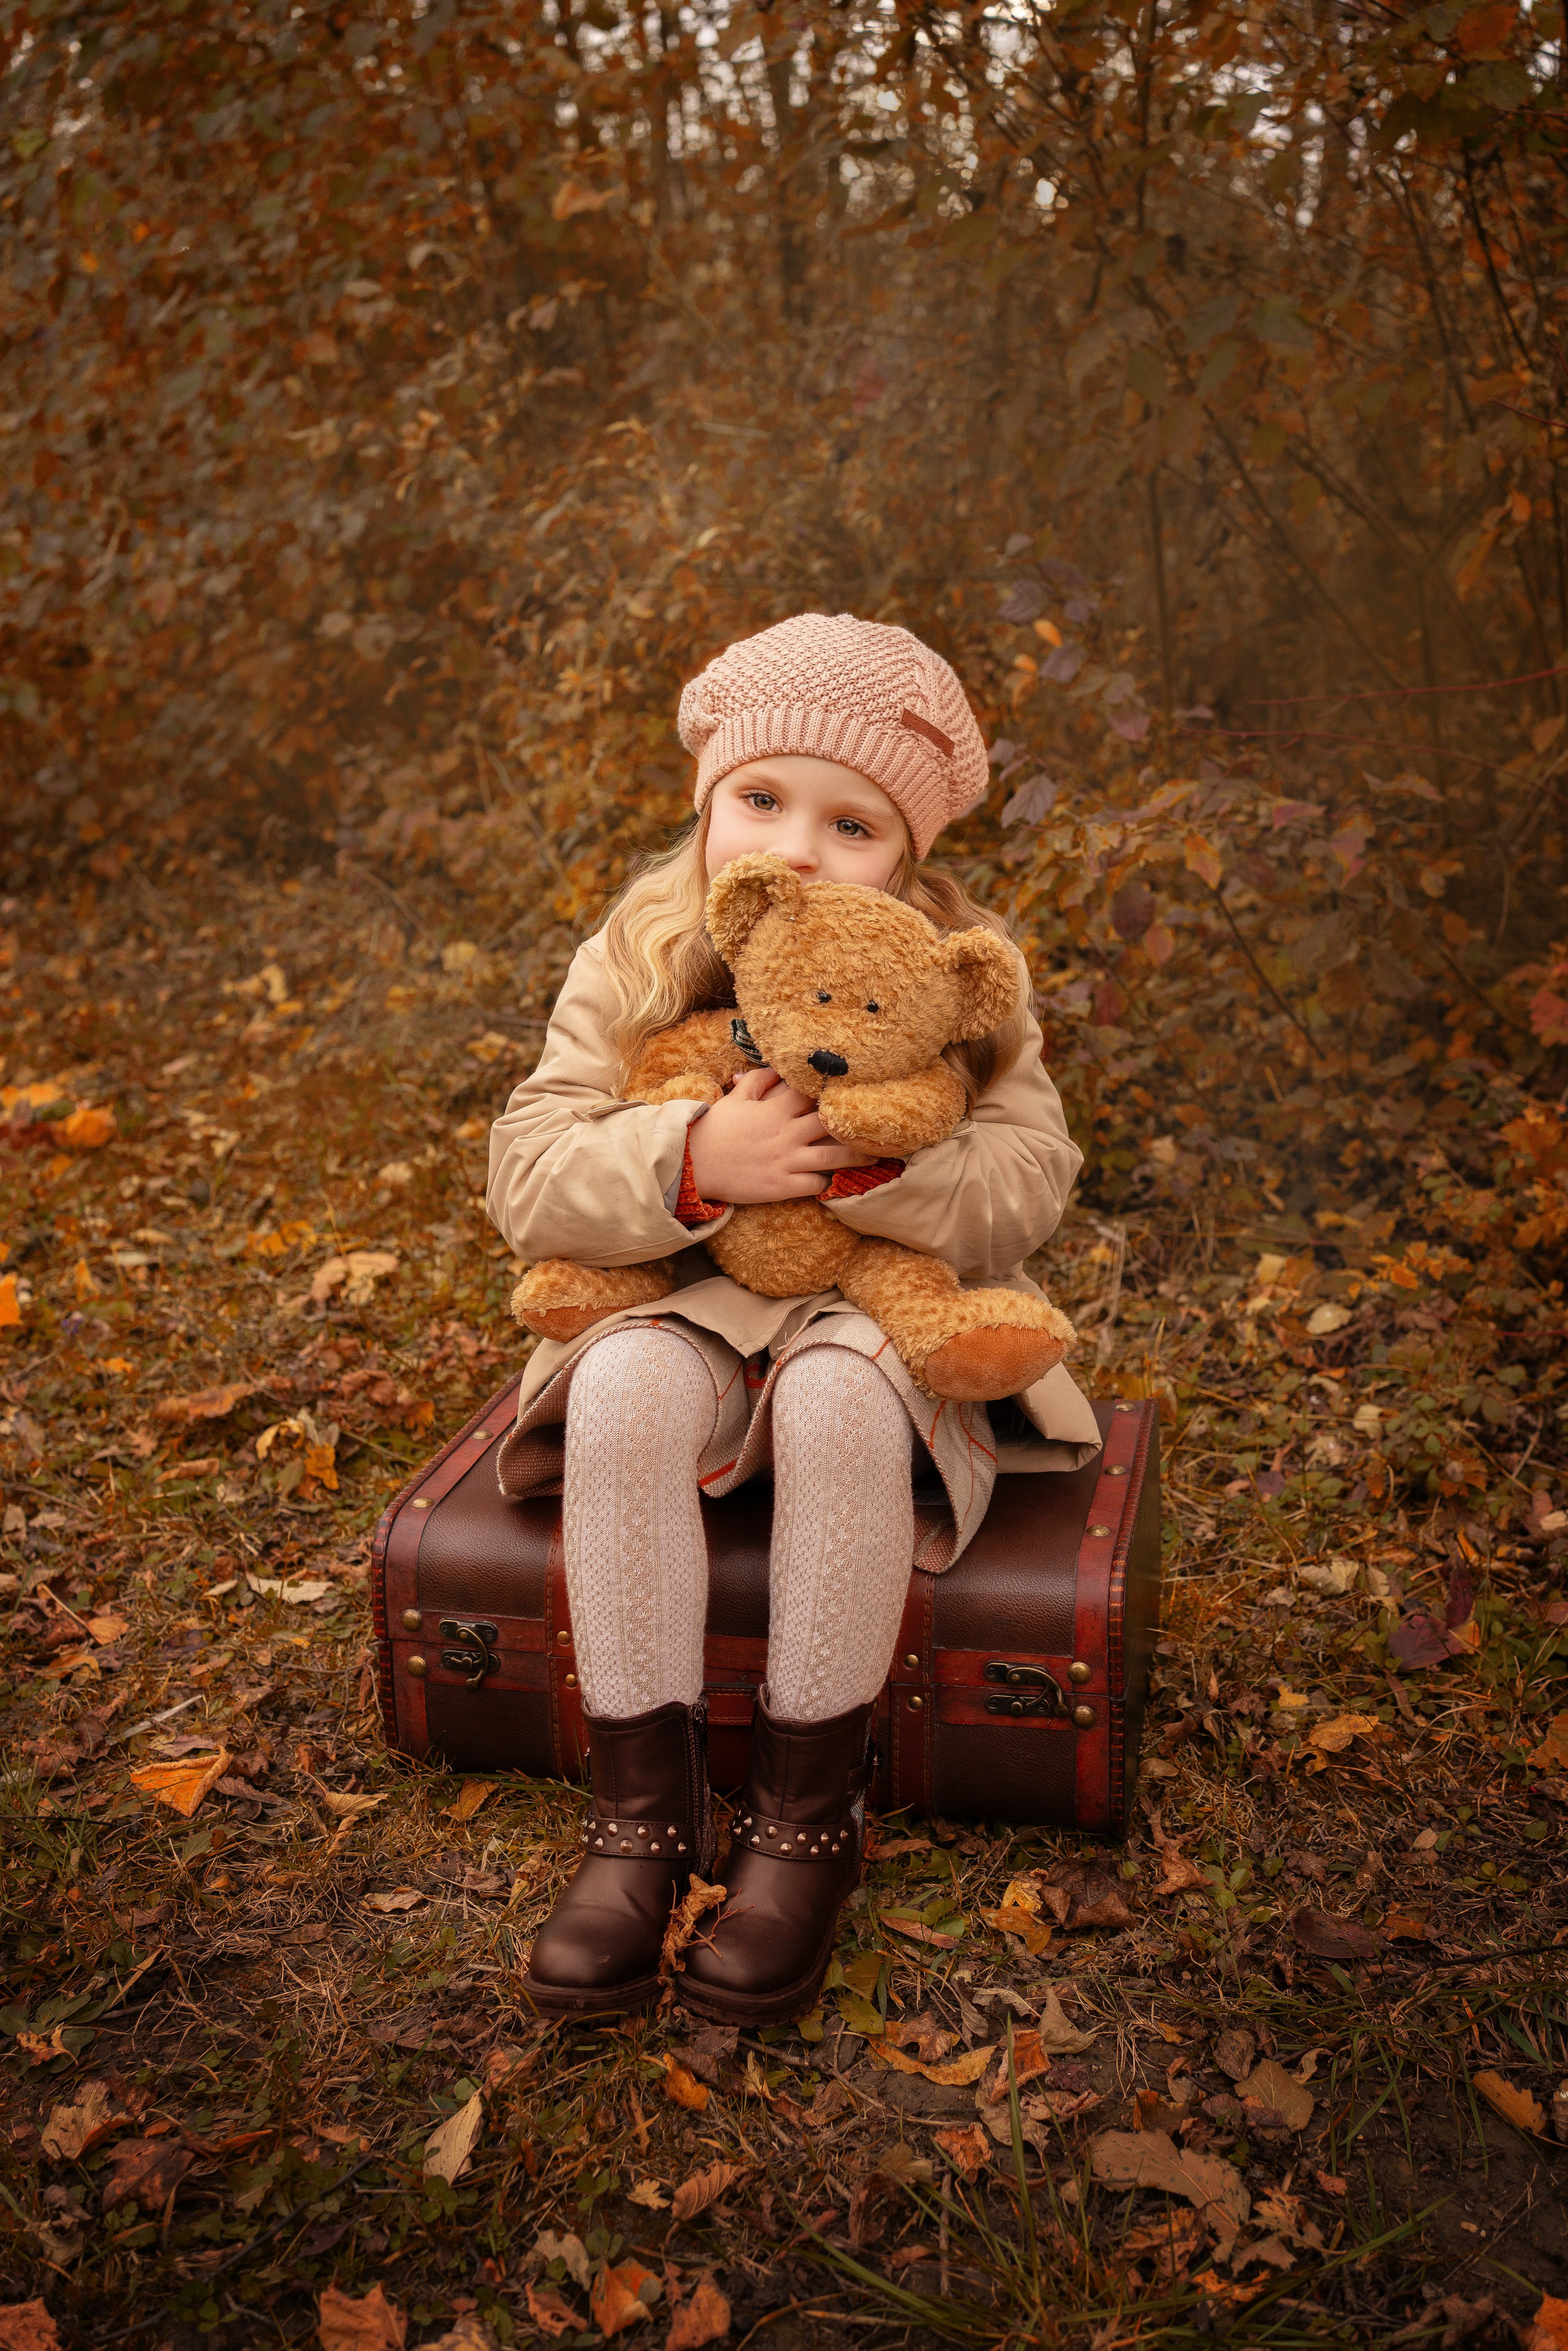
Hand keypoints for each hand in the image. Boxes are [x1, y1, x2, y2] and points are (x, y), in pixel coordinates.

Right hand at [685, 1068, 876, 1204]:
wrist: (692, 1165)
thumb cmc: (715, 1129)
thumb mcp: (735, 1098)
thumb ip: (760, 1080)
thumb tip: (780, 1066)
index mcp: (776, 1108)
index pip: (814, 1093)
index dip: (835, 1091)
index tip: (855, 1089)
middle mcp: (786, 1133)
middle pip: (833, 1123)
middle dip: (857, 1123)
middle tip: (881, 1123)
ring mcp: (786, 1160)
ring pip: (834, 1156)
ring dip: (858, 1156)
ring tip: (876, 1155)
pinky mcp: (782, 1186)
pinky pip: (815, 1183)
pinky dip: (826, 1181)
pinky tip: (833, 1179)